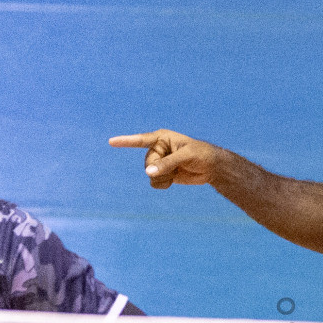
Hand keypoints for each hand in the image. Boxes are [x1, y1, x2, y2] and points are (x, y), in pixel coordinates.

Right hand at [109, 130, 224, 188]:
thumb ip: (167, 163)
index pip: (141, 140)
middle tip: (176, 167)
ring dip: (162, 178)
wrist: (211, 168)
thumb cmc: (201, 155)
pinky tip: (173, 181)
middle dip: (160, 169)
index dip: (125, 141)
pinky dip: (162, 184)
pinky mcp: (162, 174)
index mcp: (162, 138)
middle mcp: (157, 149)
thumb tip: (149, 173)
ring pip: (149, 174)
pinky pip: (153, 182)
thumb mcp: (186, 156)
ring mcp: (159, 162)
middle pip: (147, 163)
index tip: (111, 142)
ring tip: (176, 173)